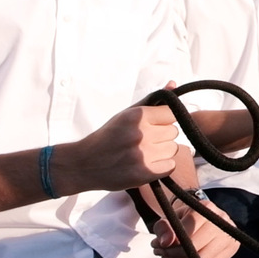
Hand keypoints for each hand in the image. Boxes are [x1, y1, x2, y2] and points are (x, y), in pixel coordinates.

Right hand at [58, 105, 180, 193]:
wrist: (84, 164)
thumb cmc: (107, 137)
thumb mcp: (125, 114)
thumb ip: (151, 101)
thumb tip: (174, 84)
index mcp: (137, 115)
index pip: (172, 112)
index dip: (164, 120)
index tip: (153, 125)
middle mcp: (141, 133)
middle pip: (173, 132)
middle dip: (162, 136)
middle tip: (145, 141)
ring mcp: (143, 155)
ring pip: (173, 149)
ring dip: (162, 152)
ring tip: (144, 153)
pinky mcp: (144, 173)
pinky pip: (170, 166)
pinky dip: (161, 167)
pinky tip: (147, 164)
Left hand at [152, 199, 239, 257]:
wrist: (202, 220)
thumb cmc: (184, 219)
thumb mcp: (170, 218)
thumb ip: (163, 227)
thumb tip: (165, 242)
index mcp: (207, 207)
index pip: (190, 226)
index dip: (172, 239)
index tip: (157, 244)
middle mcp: (222, 220)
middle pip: (195, 245)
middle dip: (173, 253)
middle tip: (161, 252)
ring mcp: (228, 235)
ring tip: (170, 257)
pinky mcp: (231, 249)